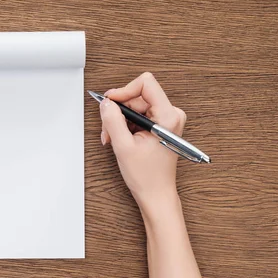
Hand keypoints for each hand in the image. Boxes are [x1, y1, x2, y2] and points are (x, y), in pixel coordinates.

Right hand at [100, 72, 186, 225]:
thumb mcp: (123, 146)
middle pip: (137, 96)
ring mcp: (167, 120)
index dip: (124, 90)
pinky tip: (121, 139)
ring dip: (120, 121)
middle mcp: (172, 115)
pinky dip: (126, 126)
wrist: (156, 194)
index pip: (145, 83)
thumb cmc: (147, 176)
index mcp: (168, 116)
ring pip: (135, 106)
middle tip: (109, 130)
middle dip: (119, 111)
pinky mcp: (162, 125)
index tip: (110, 102)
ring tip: (114, 138)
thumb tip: (106, 103)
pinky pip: (139, 115)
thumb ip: (112, 120)